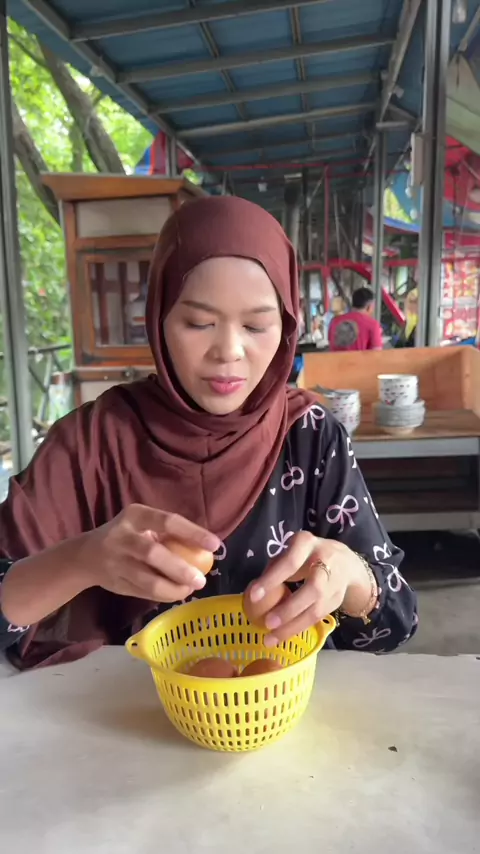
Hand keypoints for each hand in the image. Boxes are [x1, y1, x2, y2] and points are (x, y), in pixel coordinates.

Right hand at [78, 504, 219, 603]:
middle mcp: (122, 537)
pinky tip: (176, 594)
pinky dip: (163, 595)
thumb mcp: (142, 524)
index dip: (193, 532)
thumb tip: (207, 548)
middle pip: (153, 554)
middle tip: (201, 579)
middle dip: (180, 569)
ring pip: (147, 580)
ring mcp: (115, 562)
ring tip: (190, 589)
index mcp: (134, 515)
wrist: (85, 556)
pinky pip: (143, 593)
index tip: (215, 544)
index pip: (167, 521)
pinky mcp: (115, 584)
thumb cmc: (127, 535)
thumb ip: (167, 533)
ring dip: (173, 588)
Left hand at [248, 531, 371, 645]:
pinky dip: (299, 628)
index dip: (272, 579)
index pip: (290, 562)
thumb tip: (256, 590)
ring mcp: (335, 583)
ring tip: (271, 638)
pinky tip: (283, 636)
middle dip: (288, 609)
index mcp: (307, 544)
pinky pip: (317, 617)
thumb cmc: (307, 556)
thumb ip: (276, 566)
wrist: (347, 563)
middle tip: (267, 623)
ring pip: (316, 608)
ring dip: (293, 626)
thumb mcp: (292, 551)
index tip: (253, 596)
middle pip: (311, 589)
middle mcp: (326, 562)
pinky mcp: (337, 601)